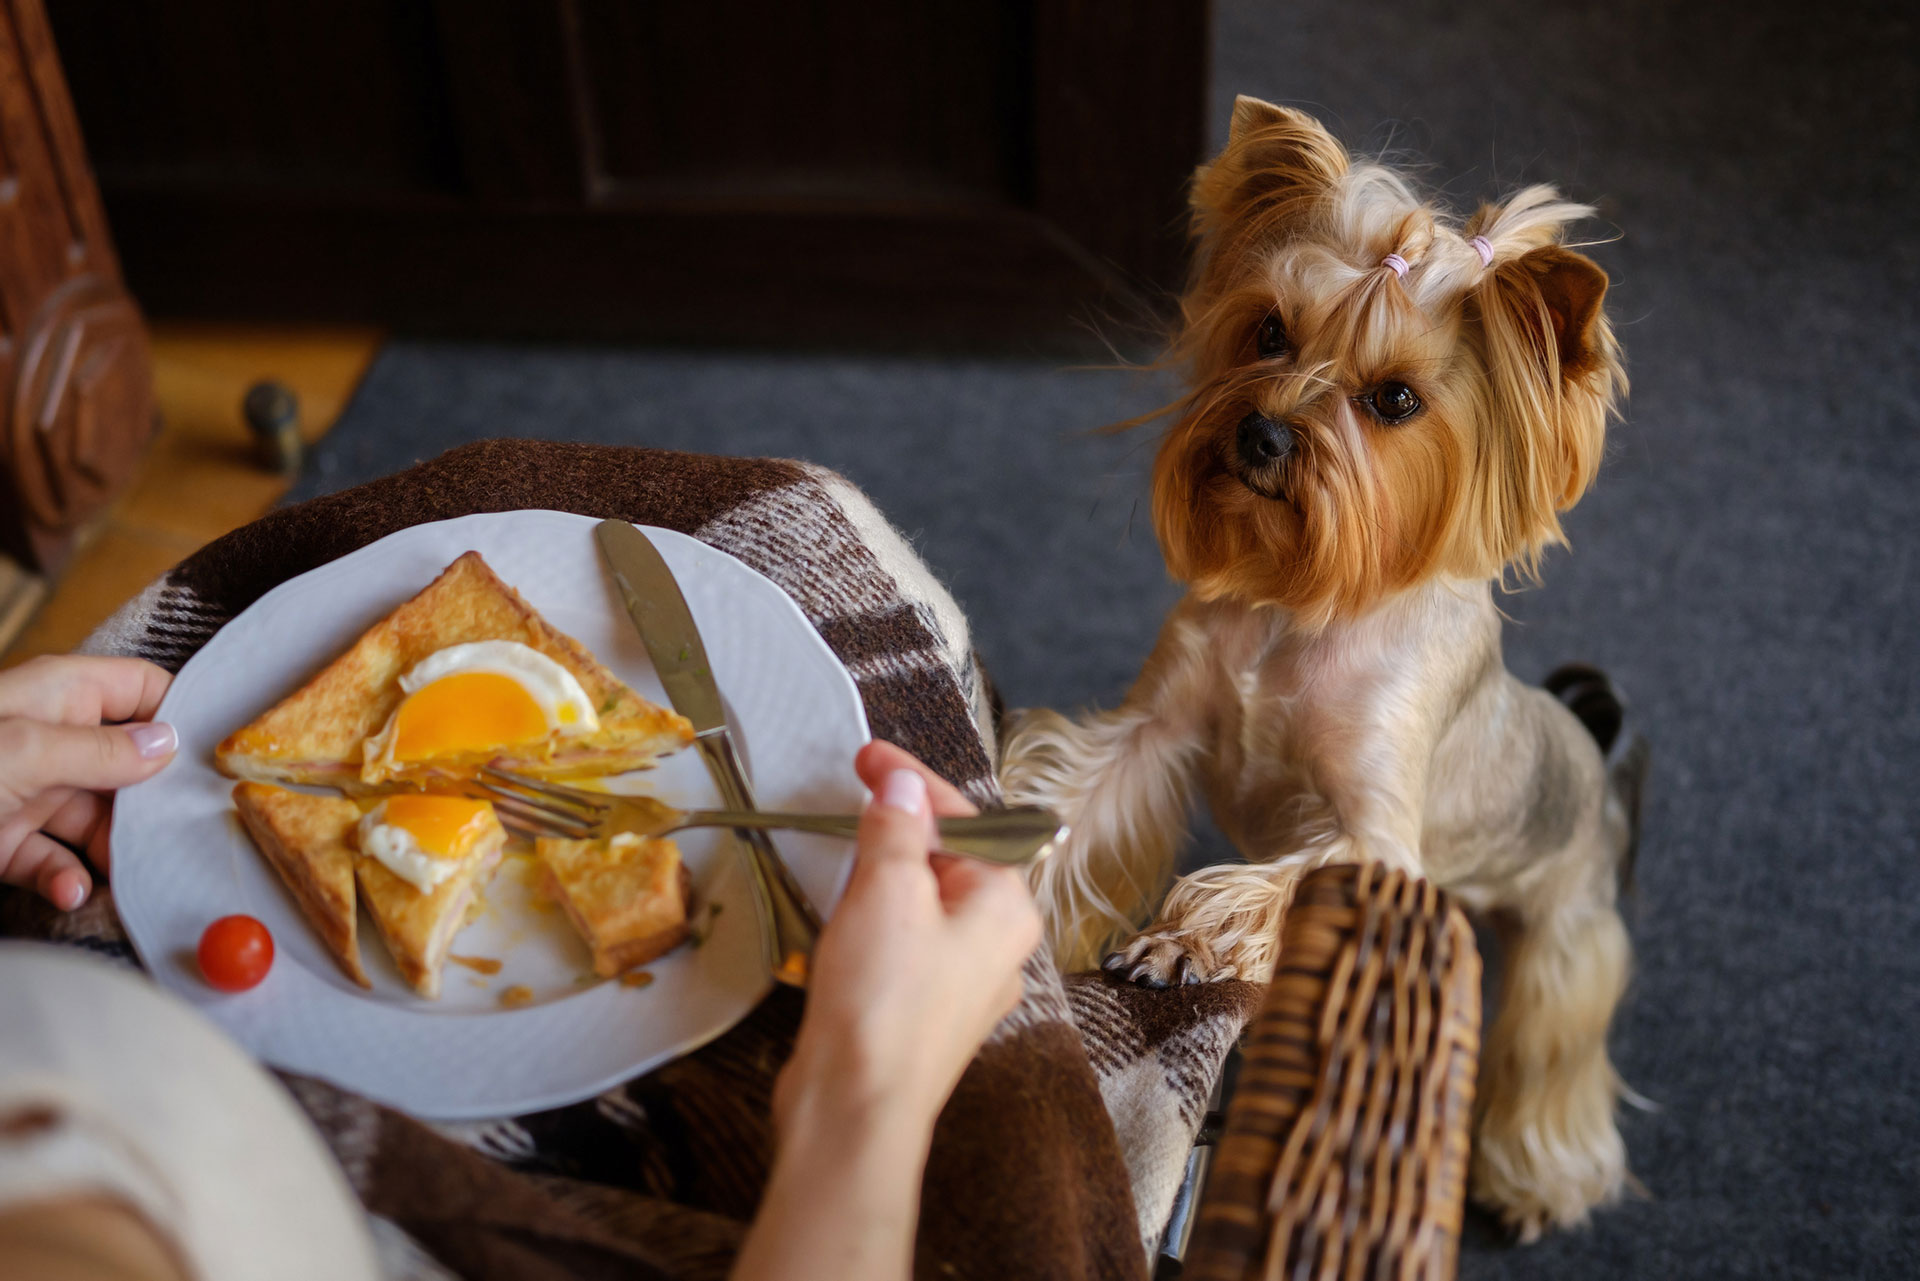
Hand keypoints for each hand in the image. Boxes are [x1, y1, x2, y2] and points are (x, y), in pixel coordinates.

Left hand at [0, 656, 176, 909]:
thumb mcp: (22, 752)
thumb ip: (99, 750)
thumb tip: (168, 743)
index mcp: (57, 694)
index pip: (142, 687)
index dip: (182, 714)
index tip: (219, 756)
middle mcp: (48, 738)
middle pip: (128, 761)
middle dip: (152, 800)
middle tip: (182, 833)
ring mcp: (24, 789)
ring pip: (95, 815)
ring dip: (112, 849)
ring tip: (123, 873)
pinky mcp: (2, 838)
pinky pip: (52, 855)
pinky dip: (66, 876)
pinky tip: (72, 891)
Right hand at [775, 741, 1042, 1145]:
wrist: (855, 1110)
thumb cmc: (883, 1000)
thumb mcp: (887, 890)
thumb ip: (898, 827)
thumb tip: (905, 783)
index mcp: (1006, 908)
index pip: (967, 819)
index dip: (913, 780)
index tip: (868, 757)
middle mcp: (997, 945)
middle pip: (950, 859)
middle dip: (902, 826)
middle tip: (853, 796)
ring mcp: (962, 984)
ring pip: (925, 902)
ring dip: (884, 873)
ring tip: (843, 854)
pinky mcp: (923, 1012)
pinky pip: (905, 943)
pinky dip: (875, 918)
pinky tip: (843, 918)